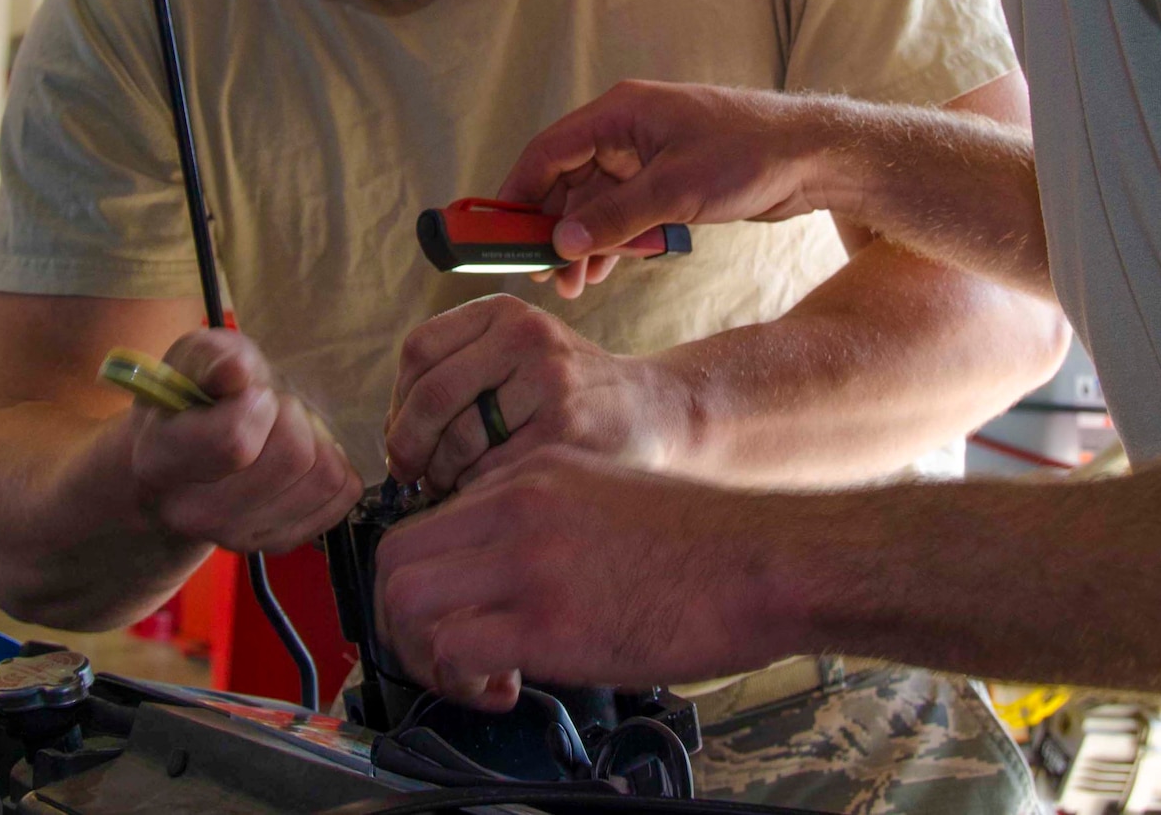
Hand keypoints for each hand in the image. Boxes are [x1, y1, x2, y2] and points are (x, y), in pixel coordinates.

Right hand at [125, 329, 361, 554]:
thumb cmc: (194, 396)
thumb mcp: (195, 359)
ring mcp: (237, 536)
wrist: (189, 456)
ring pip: (323, 474)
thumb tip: (237, 372)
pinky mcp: (280, 541)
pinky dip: (335, 464)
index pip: (234, 442)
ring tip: (285, 430)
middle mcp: (192, 512)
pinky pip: (342, 493)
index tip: (254, 393)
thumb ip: (212, 359)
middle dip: (294, 415)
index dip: (261, 404)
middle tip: (271, 408)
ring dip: (317, 439)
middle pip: (292, 456)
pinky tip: (303, 456)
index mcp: (160, 460)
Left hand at [374, 448, 800, 709]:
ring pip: (409, 602)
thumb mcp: (602, 493)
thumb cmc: (700, 542)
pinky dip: (461, 681)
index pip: (425, 519)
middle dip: (402, 620)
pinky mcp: (549, 621)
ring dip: (423, 653)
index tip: (449, 613)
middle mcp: (516, 506)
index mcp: (530, 473)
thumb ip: (540, 513)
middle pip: (397, 558)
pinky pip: (454, 650)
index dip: (422, 578)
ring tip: (471, 676)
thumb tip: (498, 566)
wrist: (763, 561)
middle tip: (440, 654)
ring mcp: (529, 561)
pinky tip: (505, 688)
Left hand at [385, 296, 688, 491]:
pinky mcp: (565, 428)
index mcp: (505, 312)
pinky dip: (475, 491)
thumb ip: (459, 373)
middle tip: (409, 474)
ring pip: (459, 438)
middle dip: (408, 445)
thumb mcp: (519, 355)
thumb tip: (392, 437)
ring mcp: (549, 380)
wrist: (652, 410)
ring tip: (450, 486)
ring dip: (442, 475)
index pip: (420, 350)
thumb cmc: (570, 393)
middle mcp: (527, 335)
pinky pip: (491, 471)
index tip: (398, 436)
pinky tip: (484, 495)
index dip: (397, 402)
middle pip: (432, 394)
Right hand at [501, 82, 839, 297]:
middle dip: (553, 231)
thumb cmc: (750, 154)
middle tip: (543, 277)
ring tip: (574, 288)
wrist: (815, 155)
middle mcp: (626, 130)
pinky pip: (624, 212)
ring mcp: (647, 156)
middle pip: (567, 182)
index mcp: (620, 114)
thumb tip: (561, 244)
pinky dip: (613, 241)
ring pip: (595, 204)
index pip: (548, 152)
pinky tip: (604, 271)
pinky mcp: (668, 181)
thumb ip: (616, 218)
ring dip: (583, 243)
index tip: (498, 235)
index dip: (517, 193)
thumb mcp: (677, 190)